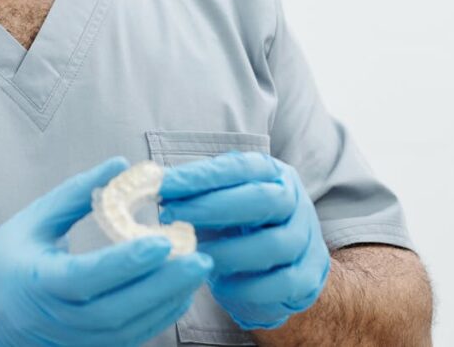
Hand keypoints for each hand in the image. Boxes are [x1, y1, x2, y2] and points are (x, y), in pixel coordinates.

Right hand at [0, 156, 214, 346]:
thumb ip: (77, 194)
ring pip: (128, 331)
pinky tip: (178, 293)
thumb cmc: (2, 261)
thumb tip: (122, 165)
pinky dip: (157, 319)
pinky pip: (127, 340)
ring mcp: (71, 342)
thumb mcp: (33, 220)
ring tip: (197, 271)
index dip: (127, 262)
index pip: (87, 277)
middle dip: (163, 285)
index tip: (163, 239)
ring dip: (167, 302)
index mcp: (37, 282)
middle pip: (117, 310)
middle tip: (200, 257)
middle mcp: (55, 320)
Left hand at [158, 151, 329, 330]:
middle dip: (212, 207)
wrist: (285, 268)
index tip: (162, 184)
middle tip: (171, 215)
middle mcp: (294, 201)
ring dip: (226, 250)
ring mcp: (304, 240)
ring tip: (192, 254)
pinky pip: (279, 283)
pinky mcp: (306, 277)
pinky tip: (218, 285)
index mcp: (271, 173)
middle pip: (262, 199)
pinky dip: (245, 286)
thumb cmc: (241, 226)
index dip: (199, 176)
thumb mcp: (220, 200)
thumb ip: (194, 192)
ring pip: (272, 244)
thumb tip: (147, 183)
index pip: (238, 167)